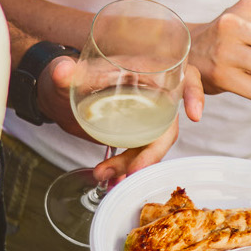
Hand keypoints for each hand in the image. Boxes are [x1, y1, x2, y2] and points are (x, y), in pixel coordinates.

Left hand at [44, 60, 204, 182]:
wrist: (55, 97)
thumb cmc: (65, 77)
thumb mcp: (63, 74)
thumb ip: (61, 72)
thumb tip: (62, 70)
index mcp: (145, 70)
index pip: (183, 75)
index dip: (194, 93)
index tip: (193, 116)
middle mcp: (151, 93)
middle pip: (168, 122)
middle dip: (154, 150)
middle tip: (134, 170)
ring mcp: (143, 115)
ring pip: (153, 142)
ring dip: (135, 164)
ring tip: (105, 175)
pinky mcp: (134, 133)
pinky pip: (140, 152)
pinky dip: (128, 168)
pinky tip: (111, 179)